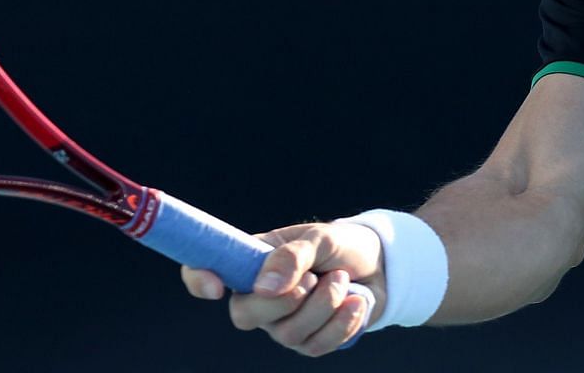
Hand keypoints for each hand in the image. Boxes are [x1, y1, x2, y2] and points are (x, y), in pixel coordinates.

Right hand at [180, 220, 385, 356]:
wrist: (384, 266)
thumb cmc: (343, 245)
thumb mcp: (321, 238)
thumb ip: (293, 256)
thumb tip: (264, 286)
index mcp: (251, 261)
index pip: (205, 271)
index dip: (199, 279)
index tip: (216, 286)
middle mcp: (259, 297)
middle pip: (243, 315)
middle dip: (282, 301)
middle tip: (314, 279)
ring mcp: (282, 324)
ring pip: (287, 333)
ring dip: (324, 304)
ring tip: (343, 279)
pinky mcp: (309, 342)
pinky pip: (316, 346)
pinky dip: (342, 322)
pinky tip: (356, 301)